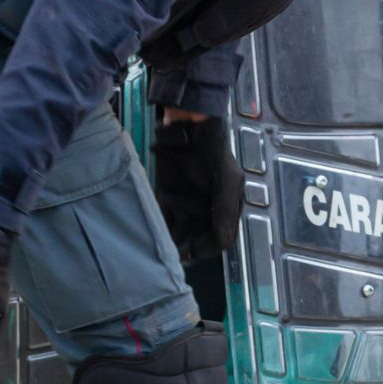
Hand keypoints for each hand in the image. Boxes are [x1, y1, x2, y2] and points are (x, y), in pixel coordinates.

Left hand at [153, 115, 244, 264]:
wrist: (188, 128)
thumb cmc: (214, 153)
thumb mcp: (227, 182)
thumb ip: (224, 212)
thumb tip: (224, 243)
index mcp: (227, 207)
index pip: (222, 237)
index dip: (209, 248)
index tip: (195, 253)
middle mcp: (207, 210)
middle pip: (200, 238)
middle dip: (191, 247)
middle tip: (179, 255)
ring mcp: (187, 205)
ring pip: (182, 232)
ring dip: (175, 242)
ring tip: (166, 249)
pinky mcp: (167, 198)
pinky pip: (164, 219)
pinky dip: (160, 229)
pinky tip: (155, 237)